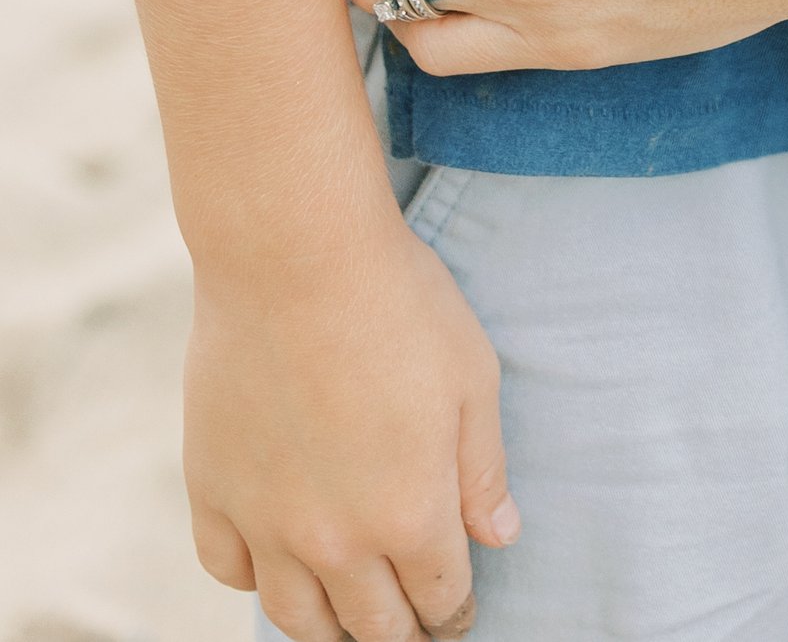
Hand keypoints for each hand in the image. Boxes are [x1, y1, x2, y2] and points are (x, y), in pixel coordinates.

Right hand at [187, 216, 513, 641]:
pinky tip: (273, 564)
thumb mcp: (473, 378)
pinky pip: (227, 569)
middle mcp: (335, 540)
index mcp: (410, 515)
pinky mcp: (212, 490)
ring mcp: (265, 522)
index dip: (453, 615)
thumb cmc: (399, 305)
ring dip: (327, 628)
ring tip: (346, 618)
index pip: (438, 601)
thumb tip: (500, 536)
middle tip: (409, 627)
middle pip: (369, 627)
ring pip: (295, 617)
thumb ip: (483, 470)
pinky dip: (253, 578)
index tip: (456, 614)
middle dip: (398, 635)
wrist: (296, 257)